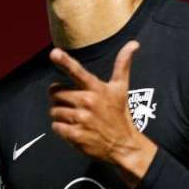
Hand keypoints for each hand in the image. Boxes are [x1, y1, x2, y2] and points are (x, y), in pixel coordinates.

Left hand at [48, 40, 156, 187]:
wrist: (123, 144)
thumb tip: (134, 43)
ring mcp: (81, 119)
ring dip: (61, 115)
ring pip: (54, 111)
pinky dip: (61, 128)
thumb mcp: (121, 88)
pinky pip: (56, 127)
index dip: (65, 61)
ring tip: (76, 118)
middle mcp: (88, 102)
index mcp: (96, 88)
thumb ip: (123, 64)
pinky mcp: (75, 135)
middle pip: (56, 93)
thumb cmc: (119, 114)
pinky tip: (75, 129)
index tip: (54, 53)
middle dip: (60, 98)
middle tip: (73, 104)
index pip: (78, 72)